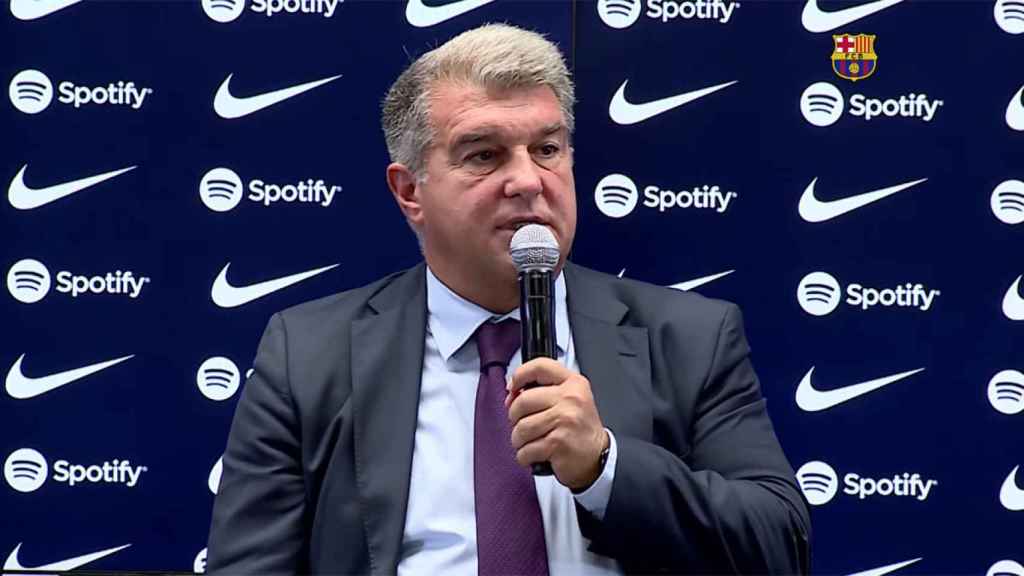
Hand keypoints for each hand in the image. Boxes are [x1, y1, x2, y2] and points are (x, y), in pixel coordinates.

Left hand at [505, 358, 609, 490]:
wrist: (598, 455)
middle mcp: (570, 399)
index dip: (519, 375)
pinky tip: (535, 454)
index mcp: (573, 383)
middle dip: (515, 417)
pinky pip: (526, 449)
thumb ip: (545, 389)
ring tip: (529, 442)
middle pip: (522, 401)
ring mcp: (565, 420)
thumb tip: (512, 392)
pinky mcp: (558, 443)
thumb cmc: (578, 427)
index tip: (512, 389)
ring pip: (521, 428)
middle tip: (522, 424)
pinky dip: (525, 456)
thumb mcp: (570, 398)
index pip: (539, 366)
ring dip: (519, 440)